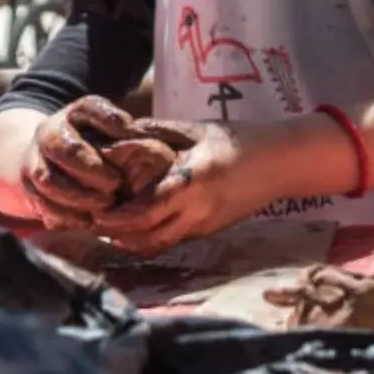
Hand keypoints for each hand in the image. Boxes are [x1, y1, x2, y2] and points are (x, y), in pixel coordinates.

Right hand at [22, 97, 127, 228]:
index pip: (89, 109)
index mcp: (75, 113)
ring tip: (104, 206)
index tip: (131, 134)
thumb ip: (132, 132)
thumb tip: (150, 136)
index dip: (111, 121)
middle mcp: (50, 132)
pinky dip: (64, 215)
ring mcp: (34, 158)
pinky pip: (41, 203)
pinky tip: (86, 221)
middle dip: (91, 170)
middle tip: (116, 184)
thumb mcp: (114, 130)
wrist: (49, 156)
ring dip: (78, 197)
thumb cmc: (98, 142)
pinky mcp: (28, 186)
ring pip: (48, 180)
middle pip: (65, 150)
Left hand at [93, 122, 278, 254]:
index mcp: (194, 180)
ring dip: (130, 241)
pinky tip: (134, 226)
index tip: (95, 210)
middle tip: (91, 221)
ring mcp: (204, 224)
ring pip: (157, 245)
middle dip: (115, 233)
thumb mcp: (197, 129)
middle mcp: (199, 209)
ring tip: (108, 227)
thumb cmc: (239, 139)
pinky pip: (171, 240)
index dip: (118, 216)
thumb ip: (157, 132)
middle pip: (147, 236)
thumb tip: (116, 134)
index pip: (148, 209)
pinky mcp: (209, 231)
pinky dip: (148, 238)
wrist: (282, 163)